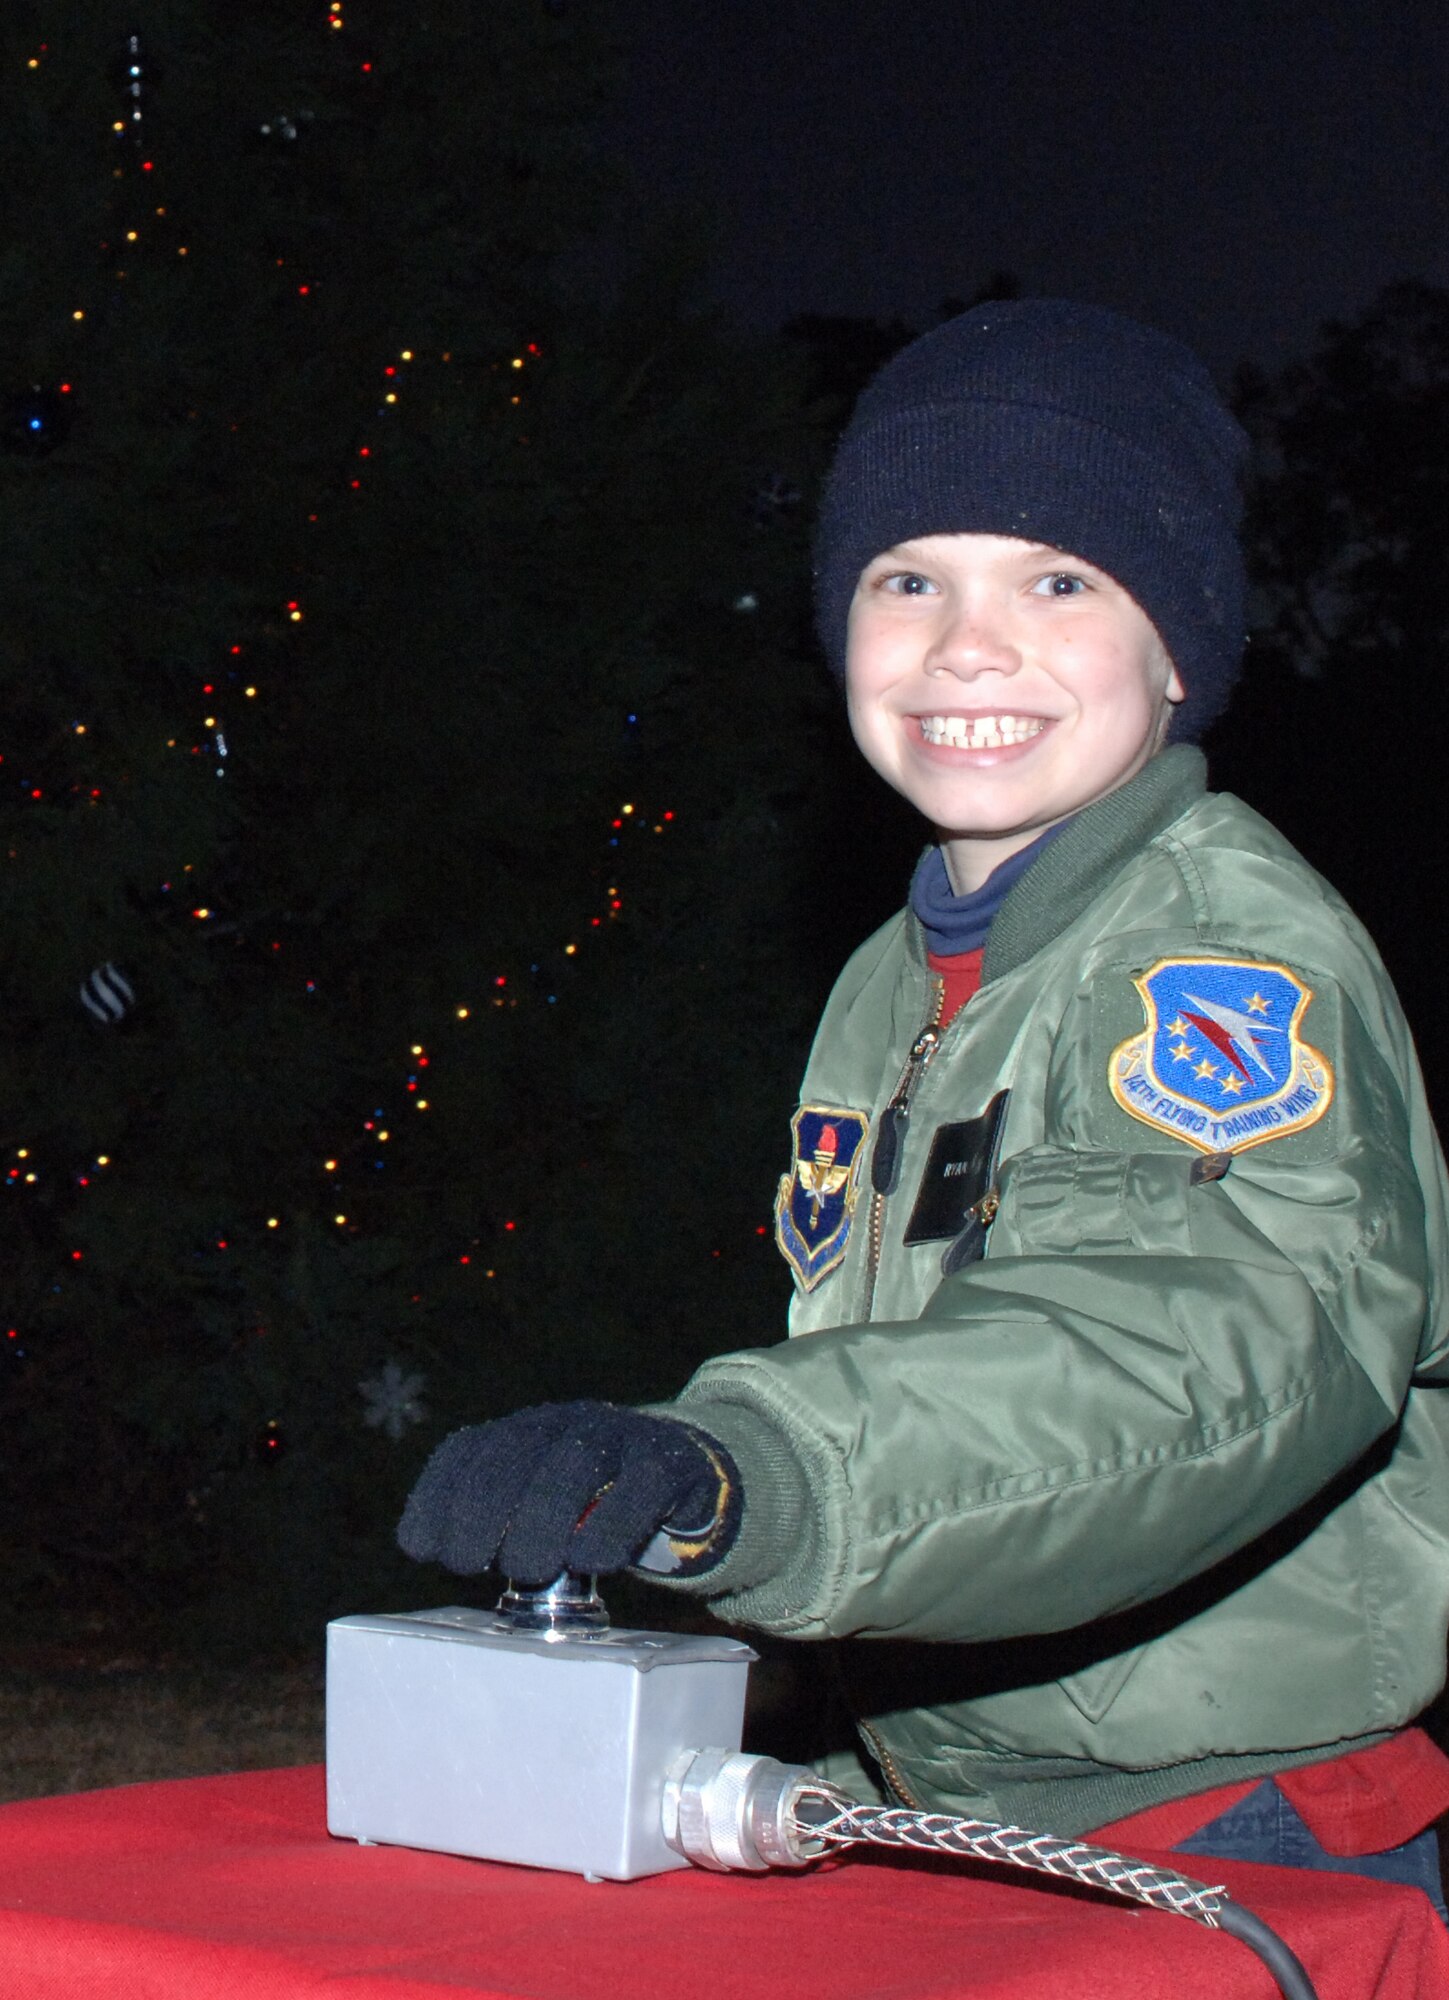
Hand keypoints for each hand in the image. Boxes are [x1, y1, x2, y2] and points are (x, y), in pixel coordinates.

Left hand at [396, 1400, 741, 1585]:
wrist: (685, 1475)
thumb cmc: (593, 1508)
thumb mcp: (537, 1512)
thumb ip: (494, 1528)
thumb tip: (433, 1553)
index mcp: (522, 1435)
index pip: (466, 1452)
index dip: (436, 1498)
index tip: (424, 1550)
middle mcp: (565, 1425)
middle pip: (513, 1454)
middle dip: (481, 1512)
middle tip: (472, 1566)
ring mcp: (619, 1437)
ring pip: (572, 1462)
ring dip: (541, 1519)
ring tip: (529, 1569)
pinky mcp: (669, 1461)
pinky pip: (640, 1485)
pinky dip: (611, 1525)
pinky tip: (593, 1561)